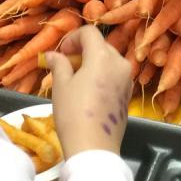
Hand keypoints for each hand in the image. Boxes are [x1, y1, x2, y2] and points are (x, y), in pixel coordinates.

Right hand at [44, 25, 132, 158]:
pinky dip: (102, 75)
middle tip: (64, 66)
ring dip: (92, 63)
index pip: (89, 32)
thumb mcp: (61, 86)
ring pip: (108, 60)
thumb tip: (53, 55)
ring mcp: (127, 79)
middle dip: (82, 51)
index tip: (60, 53)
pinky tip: (88, 92)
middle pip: (100, 45)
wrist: (94, 147)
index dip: (72, 38)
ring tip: (75, 79)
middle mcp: (120, 62)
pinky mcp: (128, 94)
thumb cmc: (73, 113)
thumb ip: (58, 64)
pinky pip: (114, 75)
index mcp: (103, 56)